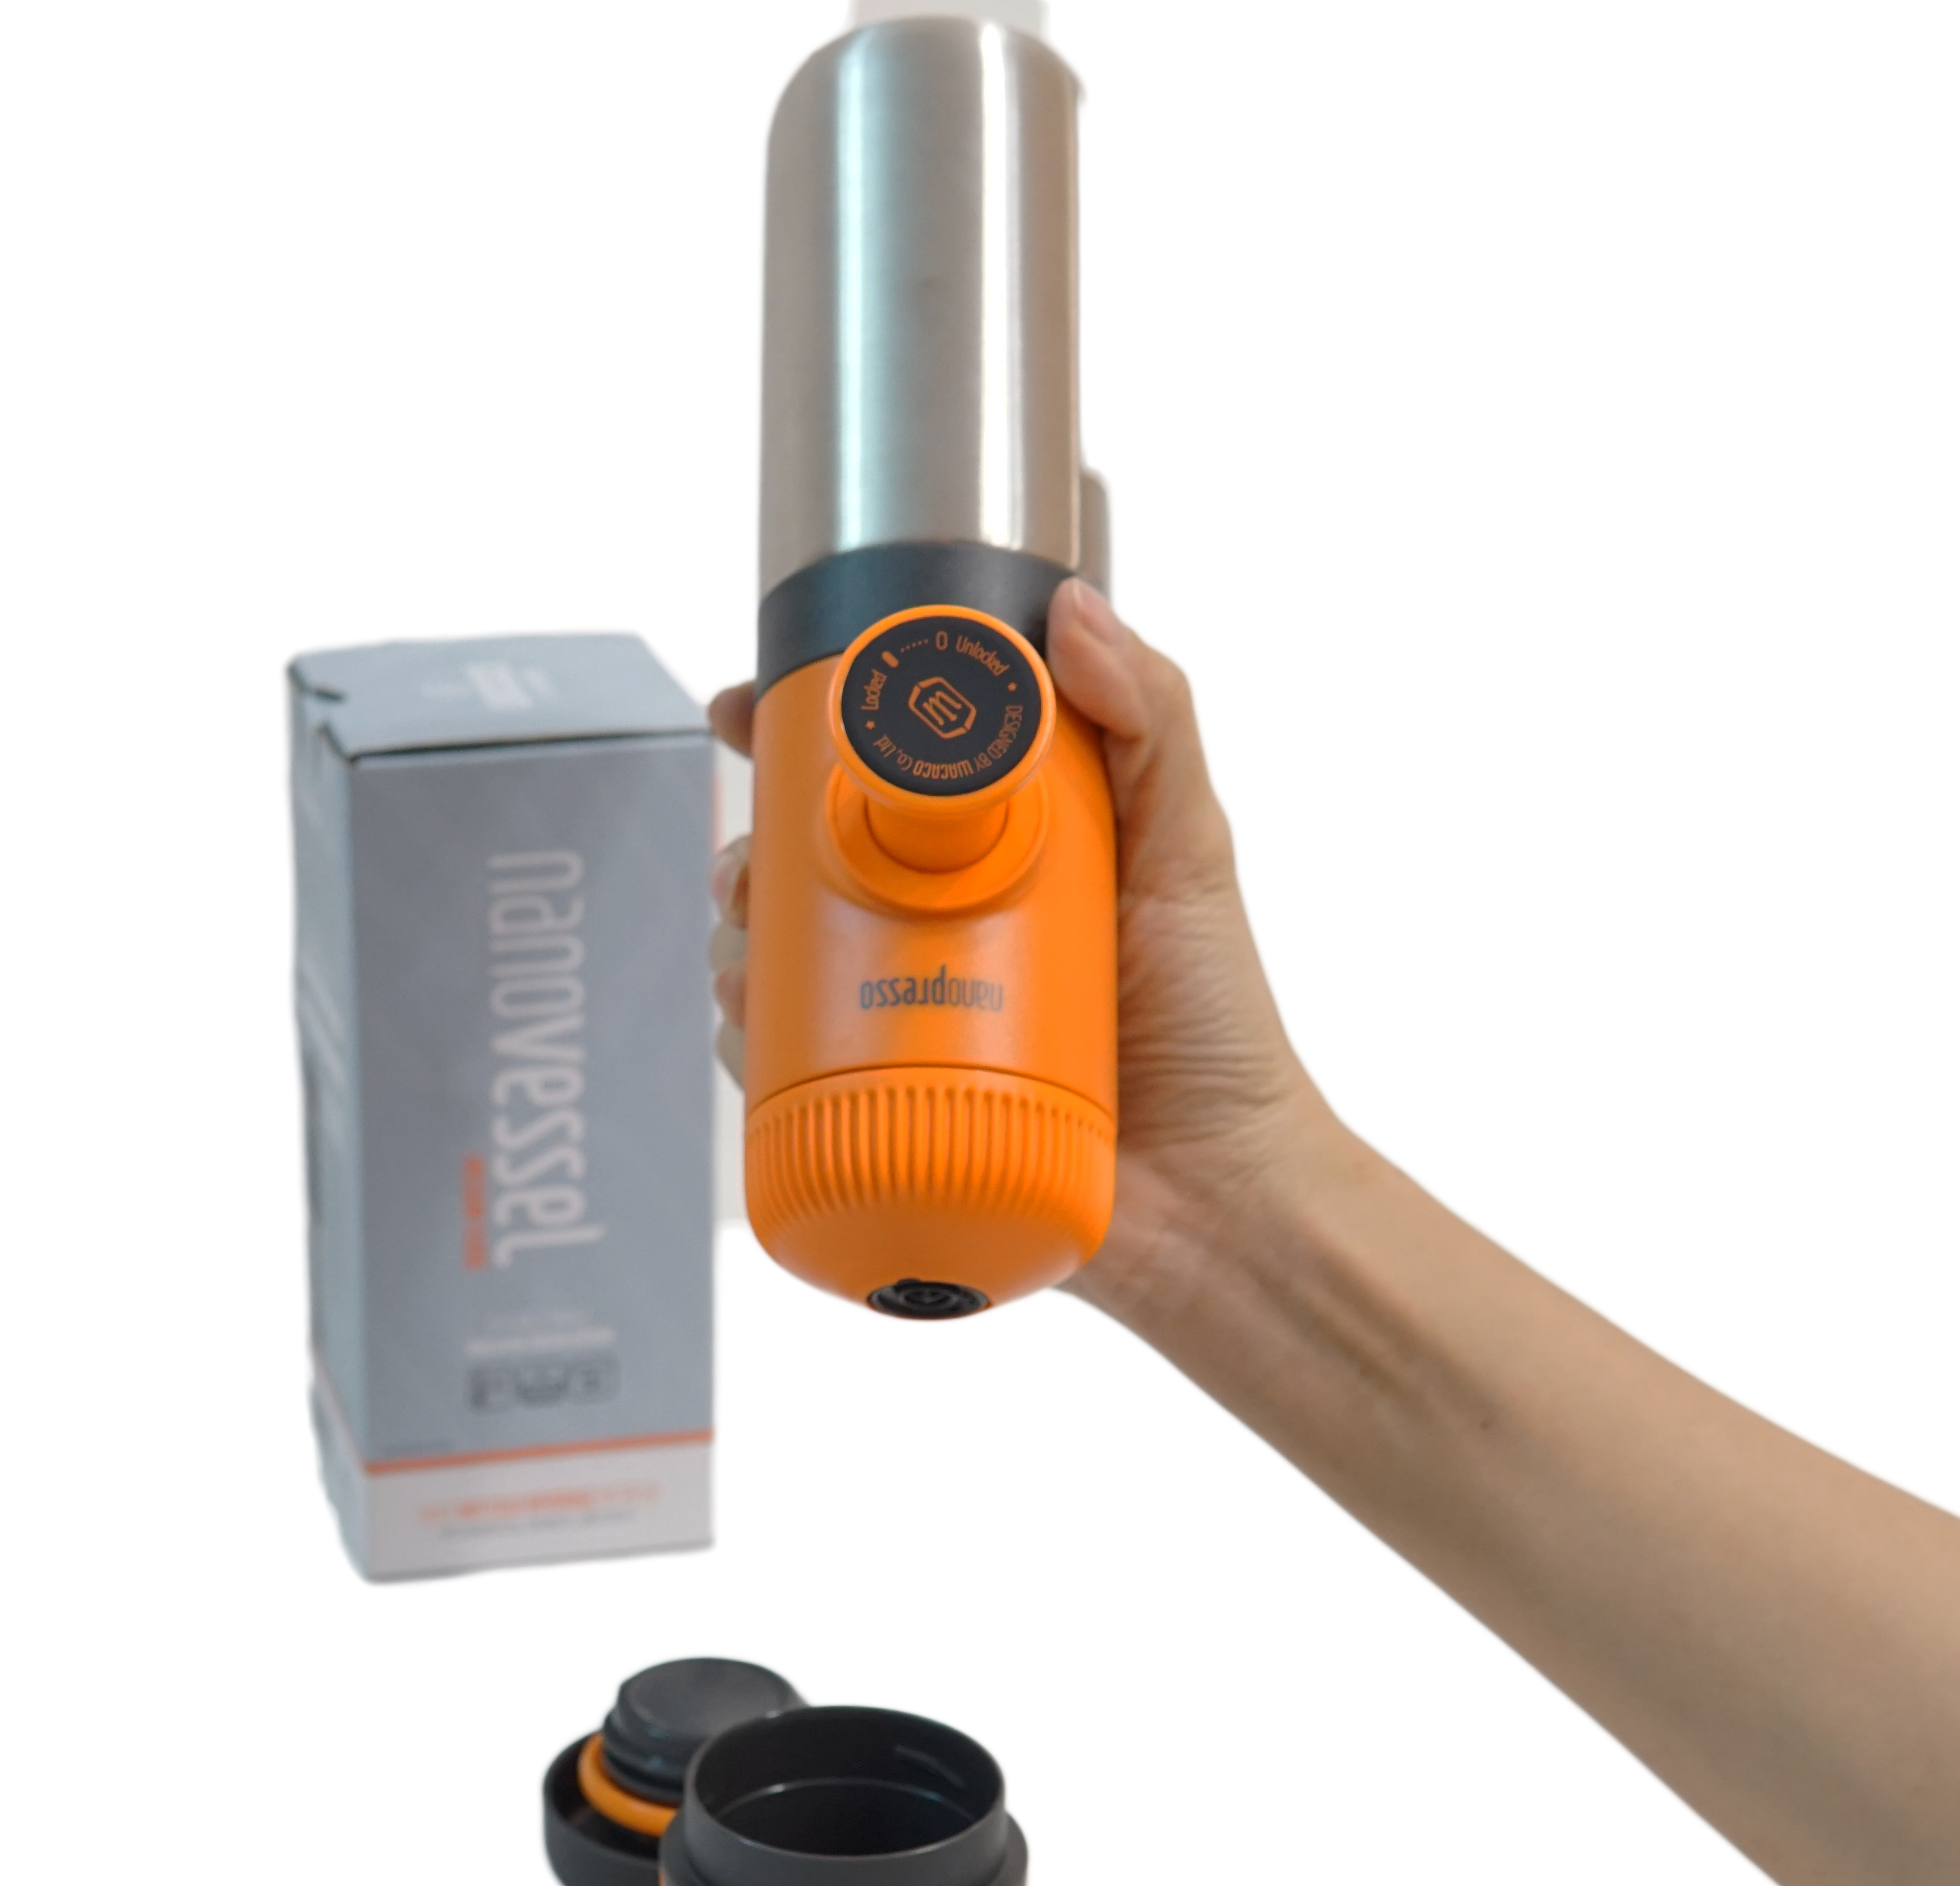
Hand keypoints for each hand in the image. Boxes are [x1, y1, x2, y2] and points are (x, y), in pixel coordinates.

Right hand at [705, 577, 1329, 1313]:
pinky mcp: (887, 1117)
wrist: (1221, 1201)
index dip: (795, 730)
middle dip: (752, 844)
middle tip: (755, 860)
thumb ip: (1151, 719)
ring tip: (756, 952)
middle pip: (800, 858)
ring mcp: (910, 1020)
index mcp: (1000, 850)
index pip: (874, 768)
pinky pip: (782, 1073)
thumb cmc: (1219, 1027)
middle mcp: (942, 928)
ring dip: (738, 942)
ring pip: (779, 959)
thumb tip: (1072, 609)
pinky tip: (754, 1027)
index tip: (749, 708)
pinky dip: (748, 1043)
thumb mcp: (1189, 848)